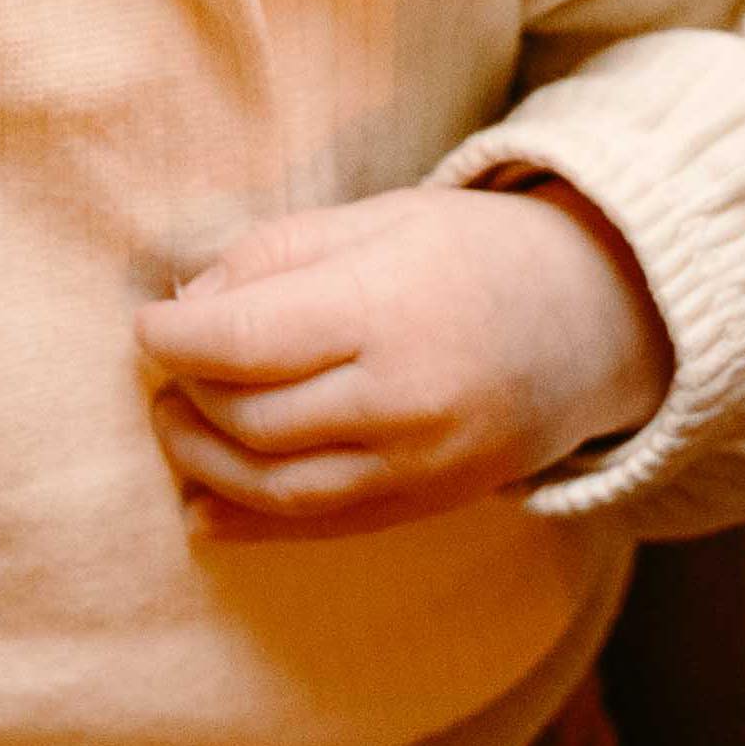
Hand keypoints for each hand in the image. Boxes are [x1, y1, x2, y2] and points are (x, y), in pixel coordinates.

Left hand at [138, 181, 672, 540]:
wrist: (597, 323)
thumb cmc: (476, 253)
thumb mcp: (380, 218)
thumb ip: (276, 254)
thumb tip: (186, 303)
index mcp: (389, 309)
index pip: (245, 340)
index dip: (176, 338)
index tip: (147, 325)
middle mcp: (405, 399)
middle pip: (251, 417)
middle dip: (187, 396)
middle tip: (166, 370)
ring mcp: (419, 465)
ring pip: (273, 485)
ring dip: (201, 462)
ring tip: (176, 422)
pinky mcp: (424, 505)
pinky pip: (316, 527)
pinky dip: (245, 523)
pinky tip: (199, 506)